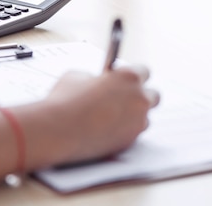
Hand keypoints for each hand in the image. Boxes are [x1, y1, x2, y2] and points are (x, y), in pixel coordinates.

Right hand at [41, 65, 159, 164]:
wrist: (58, 130)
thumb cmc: (65, 100)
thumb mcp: (77, 76)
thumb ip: (95, 77)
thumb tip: (96, 82)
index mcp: (129, 77)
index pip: (144, 71)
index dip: (133, 74)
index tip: (125, 79)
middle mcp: (139, 99)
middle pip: (153, 96)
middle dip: (140, 96)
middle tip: (124, 97)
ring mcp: (137, 122)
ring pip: (144, 117)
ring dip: (133, 115)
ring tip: (113, 116)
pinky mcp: (130, 142)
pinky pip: (133, 134)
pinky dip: (124, 131)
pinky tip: (107, 129)